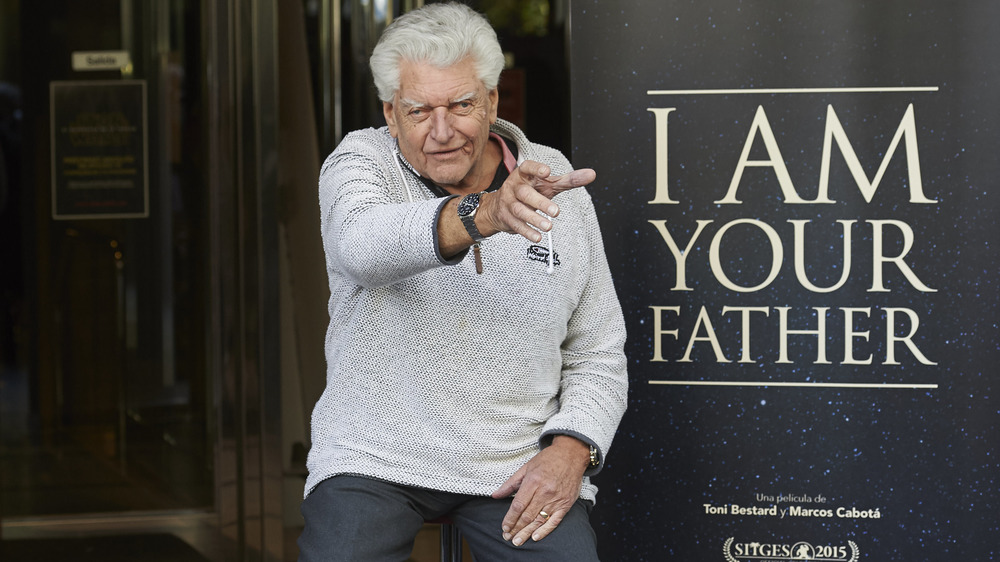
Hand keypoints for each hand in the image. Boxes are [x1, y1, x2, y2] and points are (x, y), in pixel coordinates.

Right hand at [477, 161, 595, 242]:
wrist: (499, 206)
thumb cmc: (529, 191)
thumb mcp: (548, 184)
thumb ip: (568, 180)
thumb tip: (591, 174)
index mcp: (524, 174)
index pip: (528, 167)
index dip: (536, 169)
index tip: (547, 172)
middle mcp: (514, 187)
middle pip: (525, 193)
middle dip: (540, 203)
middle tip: (556, 211)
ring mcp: (508, 202)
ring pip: (520, 210)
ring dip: (534, 219)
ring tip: (549, 226)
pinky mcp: (506, 217)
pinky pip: (516, 225)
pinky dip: (527, 232)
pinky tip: (538, 236)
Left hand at [490, 435, 589, 544]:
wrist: (571, 455)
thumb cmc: (548, 460)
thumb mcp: (526, 467)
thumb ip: (510, 483)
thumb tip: (495, 495)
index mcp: (533, 482)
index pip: (518, 505)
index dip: (510, 519)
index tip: (504, 527)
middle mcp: (545, 492)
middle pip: (527, 516)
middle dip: (516, 529)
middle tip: (508, 537)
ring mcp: (556, 499)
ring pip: (539, 520)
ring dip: (527, 532)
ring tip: (517, 541)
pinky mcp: (566, 504)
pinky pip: (554, 521)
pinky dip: (545, 530)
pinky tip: (535, 537)